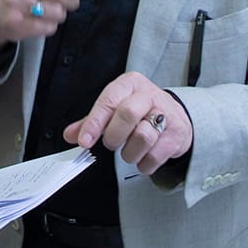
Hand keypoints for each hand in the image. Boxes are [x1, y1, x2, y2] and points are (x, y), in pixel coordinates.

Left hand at [63, 72, 191, 175]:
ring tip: (129, 151)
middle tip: (111, 143)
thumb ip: (93, 121)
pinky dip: (144, 163)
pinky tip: (143, 157)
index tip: (84, 141)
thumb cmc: (141, 111)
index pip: (108, 101)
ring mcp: (166, 114)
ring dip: (130, 152)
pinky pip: (155, 155)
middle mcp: (149, 95)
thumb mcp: (116, 107)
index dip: (94, 123)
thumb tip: (70, 134)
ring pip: (142, 137)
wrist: (176, 117)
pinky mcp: (176, 134)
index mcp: (130, 84)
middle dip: (114, 135)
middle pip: (128, 114)